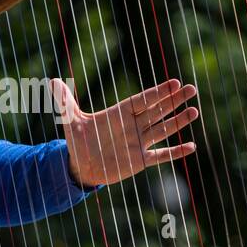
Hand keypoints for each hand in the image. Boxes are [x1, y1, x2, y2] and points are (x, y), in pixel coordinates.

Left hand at [50, 76, 198, 188]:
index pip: (143, 100)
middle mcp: (133, 125)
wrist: (81, 165)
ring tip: (195, 111)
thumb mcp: (70, 120)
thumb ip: (65, 102)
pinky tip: (191, 146)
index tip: (174, 83)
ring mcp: (139, 142)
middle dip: (174, 101)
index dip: (158, 93)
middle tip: (192, 89)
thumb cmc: (78, 140)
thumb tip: (52, 81)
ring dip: (179, 122)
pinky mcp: (140, 160)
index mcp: (120, 113)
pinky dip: (175, 152)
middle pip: (158, 110)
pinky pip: (161, 155)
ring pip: (163, 130)